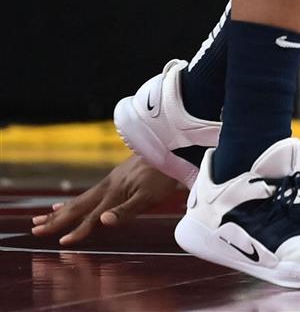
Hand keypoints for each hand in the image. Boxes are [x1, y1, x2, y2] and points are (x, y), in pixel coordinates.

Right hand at [30, 155, 179, 244]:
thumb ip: (126, 210)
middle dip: (56, 220)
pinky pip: (89, 192)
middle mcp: (107, 187)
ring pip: (80, 199)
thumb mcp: (150, 196)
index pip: (92, 218)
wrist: (172, 148)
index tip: (62, 243)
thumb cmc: (163, 176)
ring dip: (61, 210)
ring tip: (45, 217)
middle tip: (35, 228)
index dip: (78, 231)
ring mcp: (110, 181)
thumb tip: (103, 221)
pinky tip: (70, 202)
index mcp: (114, 194)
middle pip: (77, 207)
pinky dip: (75, 200)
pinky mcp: (115, 177)